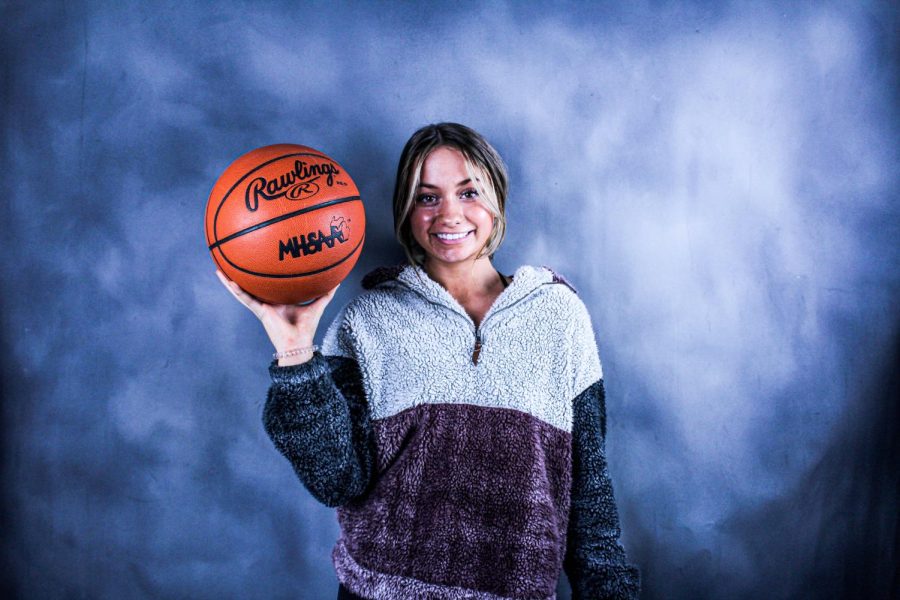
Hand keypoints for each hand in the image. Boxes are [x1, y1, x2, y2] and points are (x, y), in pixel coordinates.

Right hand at [215, 270, 340, 365]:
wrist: (299, 343)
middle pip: (251, 285)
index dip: (262, 274)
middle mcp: (267, 302)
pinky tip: (228, 280)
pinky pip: (245, 299)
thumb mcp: (317, 305)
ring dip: (229, 281)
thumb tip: (337, 280)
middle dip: (240, 274)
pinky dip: (236, 290)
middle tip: (231, 259)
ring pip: (241, 291)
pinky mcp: (259, 311)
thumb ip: (326, 293)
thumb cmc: (306, 328)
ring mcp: (260, 306)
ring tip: (219, 269)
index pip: (268, 285)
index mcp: (278, 300)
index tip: (258, 260)